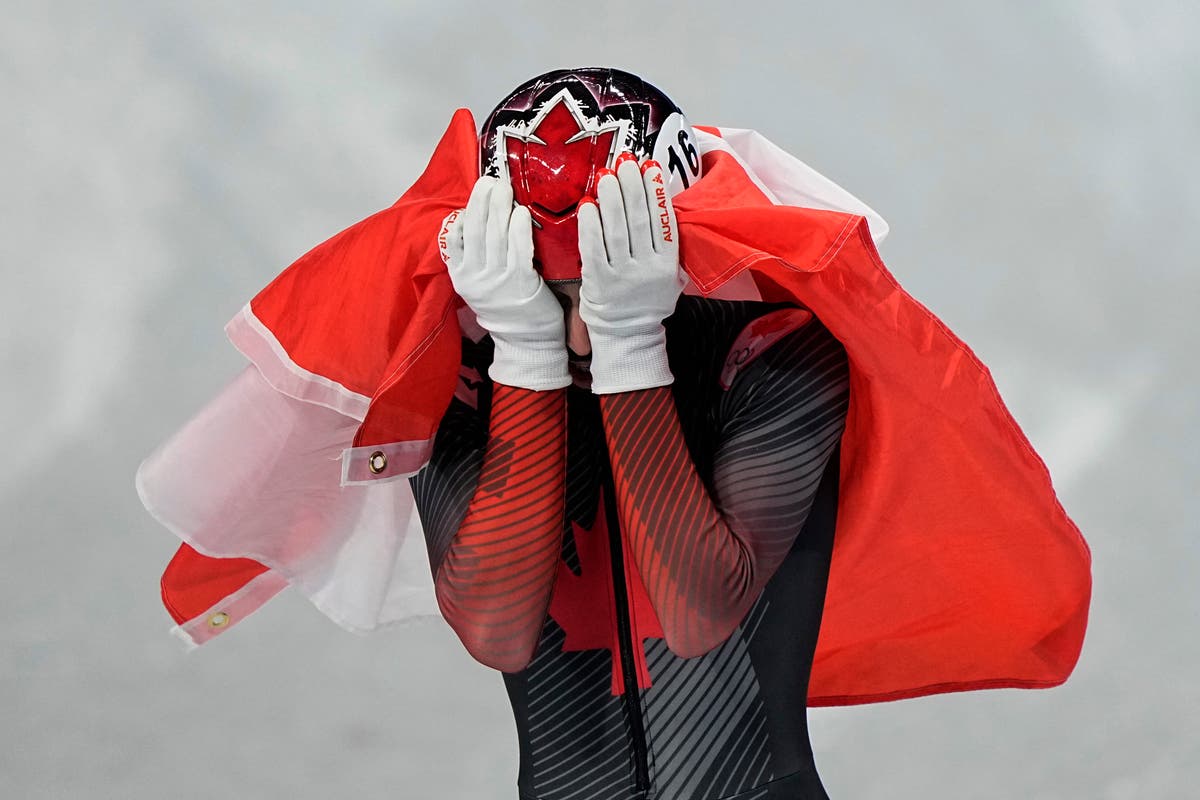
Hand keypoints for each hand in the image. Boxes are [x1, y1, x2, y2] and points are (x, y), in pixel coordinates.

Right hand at [443, 176, 568, 389]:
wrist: (526, 339)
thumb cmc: (506, 304)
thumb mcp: (479, 282)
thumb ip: (474, 255)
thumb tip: (472, 217)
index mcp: (461, 275)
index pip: (457, 236)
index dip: (466, 210)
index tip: (477, 190)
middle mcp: (474, 278)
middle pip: (476, 231)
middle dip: (482, 201)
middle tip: (491, 180)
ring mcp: (496, 281)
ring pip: (495, 236)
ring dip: (499, 208)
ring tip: (504, 188)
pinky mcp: (520, 284)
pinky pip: (518, 250)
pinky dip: (518, 228)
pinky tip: (520, 212)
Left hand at [578, 155, 684, 393]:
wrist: (627, 335)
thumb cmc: (648, 300)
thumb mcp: (671, 276)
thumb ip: (667, 245)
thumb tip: (660, 201)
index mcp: (667, 264)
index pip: (663, 221)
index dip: (656, 193)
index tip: (649, 167)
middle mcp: (646, 269)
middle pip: (639, 221)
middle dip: (631, 187)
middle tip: (624, 162)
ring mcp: (621, 276)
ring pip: (616, 231)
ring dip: (612, 199)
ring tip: (607, 175)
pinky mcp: (598, 281)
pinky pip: (594, 248)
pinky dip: (591, 225)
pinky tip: (589, 205)